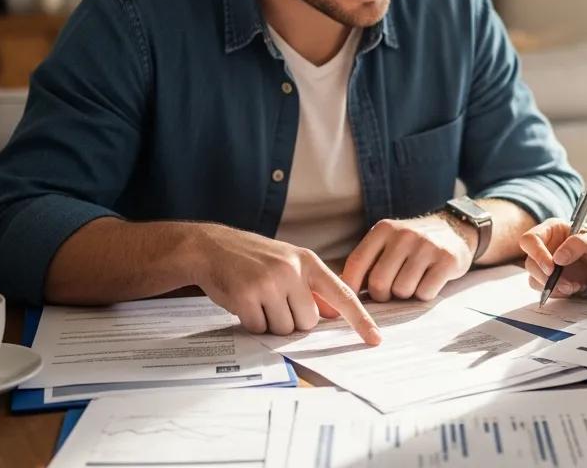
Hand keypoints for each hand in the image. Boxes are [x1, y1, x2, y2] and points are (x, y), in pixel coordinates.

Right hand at [187, 224, 379, 343]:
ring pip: (284, 329)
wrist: (211, 247)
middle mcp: (292, 270)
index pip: (342, 294)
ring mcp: (269, 282)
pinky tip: (244, 302)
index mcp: (308, 261)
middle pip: (308, 322)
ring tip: (258, 299)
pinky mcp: (246, 296)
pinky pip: (259, 328)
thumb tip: (335, 315)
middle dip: (292, 320)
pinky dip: (252, 323)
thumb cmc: (254, 258)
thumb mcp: (289, 263)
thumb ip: (313, 287)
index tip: (375, 338)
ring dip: (271, 322)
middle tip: (274, 301)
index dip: (360, 319)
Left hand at [341, 214, 475, 301]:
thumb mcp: (388, 242)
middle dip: (382, 295)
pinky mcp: (447, 260)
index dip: (351, 286)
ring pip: (402, 290)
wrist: (455, 229)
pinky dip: (424, 295)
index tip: (350, 301)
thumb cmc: (412, 245)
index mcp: (384, 229)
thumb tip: (339, 290)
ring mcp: (427, 246)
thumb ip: (367, 262)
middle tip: (391, 291)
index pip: (357, 262)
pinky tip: (428, 282)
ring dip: (405, 295)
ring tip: (412, 282)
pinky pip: (425, 293)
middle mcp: (404, 235)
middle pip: (379, 283)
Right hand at [517, 219, 586, 297]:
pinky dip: (558, 292)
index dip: (536, 254)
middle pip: (530, 263)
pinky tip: (574, 287)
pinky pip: (544, 290)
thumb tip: (558, 258)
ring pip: (534, 279)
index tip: (551, 268)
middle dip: (546, 277)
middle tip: (566, 284)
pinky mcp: (549, 279)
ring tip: (574, 286)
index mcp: (551, 230)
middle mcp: (544, 247)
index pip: (530, 240)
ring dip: (553, 287)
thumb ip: (578, 244)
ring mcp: (545, 264)